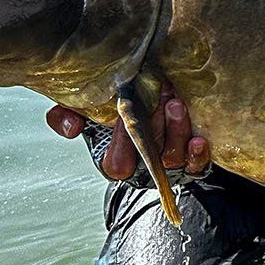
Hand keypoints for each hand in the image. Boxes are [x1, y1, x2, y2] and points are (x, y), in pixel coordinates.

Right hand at [46, 83, 212, 181]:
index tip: (124, 113)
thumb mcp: (87, 110)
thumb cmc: (115, 111)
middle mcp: (143, 165)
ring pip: (174, 158)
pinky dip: (198, 154)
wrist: (150, 105)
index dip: (120, 143)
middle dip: (155, 129)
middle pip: (149, 157)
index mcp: (115, 157)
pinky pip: (197, 165)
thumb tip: (71, 127)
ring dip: (176, 132)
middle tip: (162, 98)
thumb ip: (65, 115)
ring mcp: (169, 166)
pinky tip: (199, 139)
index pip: (116, 163)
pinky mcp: (193, 162)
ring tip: (176, 104)